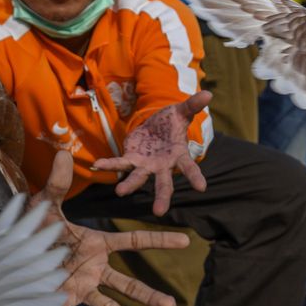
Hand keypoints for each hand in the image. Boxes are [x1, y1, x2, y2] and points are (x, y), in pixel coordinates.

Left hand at [34, 150, 189, 305]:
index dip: (158, 241)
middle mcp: (91, 270)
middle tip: (171, 305)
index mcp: (95, 245)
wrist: (6, 250)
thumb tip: (63, 152)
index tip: (185, 242)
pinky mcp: (57, 304)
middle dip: (149, 295)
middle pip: (127, 284)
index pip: (133, 243)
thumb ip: (55, 184)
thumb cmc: (30, 227)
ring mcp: (77, 289)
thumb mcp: (43, 206)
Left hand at [91, 91, 211, 215]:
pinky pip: (119, 163)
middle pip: (163, 183)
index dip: (195, 176)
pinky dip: (109, 164)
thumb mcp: (181, 111)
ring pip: (138, 178)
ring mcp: (145, 165)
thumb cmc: (172, 123)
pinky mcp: (131, 159)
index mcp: (178, 156)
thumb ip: (193, 105)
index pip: (189, 168)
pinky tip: (98, 164)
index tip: (202, 187)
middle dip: (161, 197)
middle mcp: (162, 166)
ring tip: (120, 192)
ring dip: (129, 185)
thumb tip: (208, 93)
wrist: (155, 125)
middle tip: (159, 212)